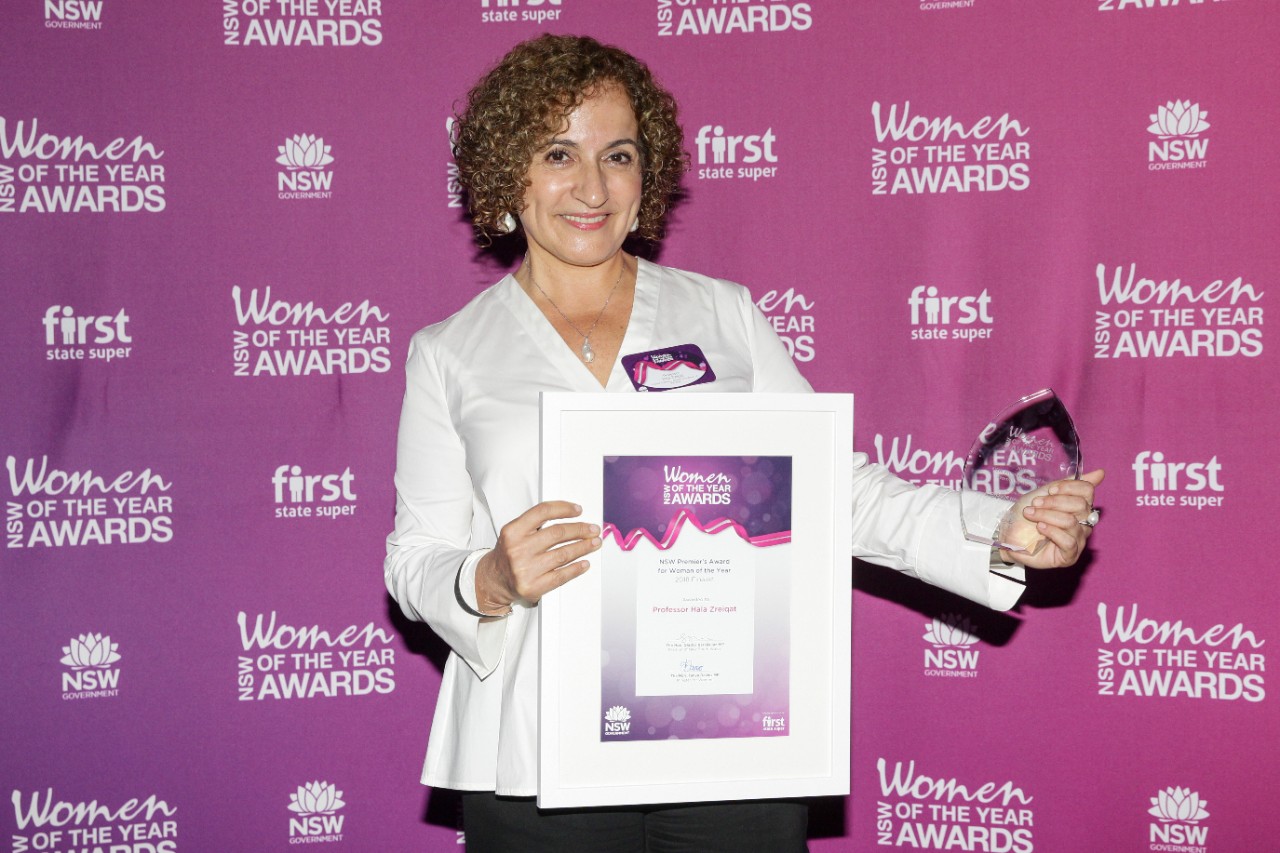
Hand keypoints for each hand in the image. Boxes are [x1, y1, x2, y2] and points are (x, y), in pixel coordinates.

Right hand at [475, 501, 600, 611]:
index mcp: (513, 531)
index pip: (543, 512)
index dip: (564, 508)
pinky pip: (561, 576)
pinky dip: (576, 568)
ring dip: (583, 547)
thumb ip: (536, 524)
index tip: (578, 510)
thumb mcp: (514, 533)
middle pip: (557, 533)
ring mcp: (525, 569)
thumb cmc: (509, 554)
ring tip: (594, 543)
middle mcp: (518, 549)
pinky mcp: (533, 587)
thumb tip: (570, 518)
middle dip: (580, 530)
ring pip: (563, 554)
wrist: (493, 580)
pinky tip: (584, 563)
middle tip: (593, 529)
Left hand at [1000, 469, 1104, 569]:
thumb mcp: (1046, 494)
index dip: (1068, 487)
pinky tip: (1040, 527)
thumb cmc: (1029, 514)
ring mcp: (1078, 541)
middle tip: (1035, 503)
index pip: (1087, 491)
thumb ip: (1071, 483)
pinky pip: (1068, 541)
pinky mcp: (1069, 556)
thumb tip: (1100, 473)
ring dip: (1046, 515)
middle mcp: (1084, 523)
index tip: (1050, 490)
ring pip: (1071, 522)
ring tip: (1031, 514)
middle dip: (1054, 502)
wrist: (1009, 534)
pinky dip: (1051, 531)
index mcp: (1080, 507)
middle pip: (1080, 505)